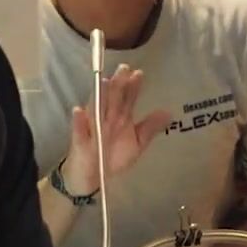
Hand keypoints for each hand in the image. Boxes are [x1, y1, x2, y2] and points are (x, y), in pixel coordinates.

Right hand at [61, 64, 172, 192]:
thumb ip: (150, 128)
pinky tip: (78, 110)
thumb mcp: (137, 143)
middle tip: (124, 68)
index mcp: (120, 117)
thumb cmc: (114, 156)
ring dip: (99, 96)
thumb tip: (169, 113)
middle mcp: (106, 119)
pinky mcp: (80, 142)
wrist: (94, 177)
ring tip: (105, 82)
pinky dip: (78, 121)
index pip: (127, 98)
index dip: (133, 86)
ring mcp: (92, 128)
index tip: (139, 74)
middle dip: (118, 84)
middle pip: (112, 99)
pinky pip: (78, 131)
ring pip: (96, 109)